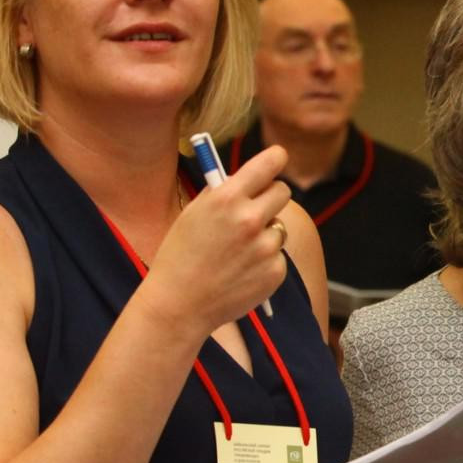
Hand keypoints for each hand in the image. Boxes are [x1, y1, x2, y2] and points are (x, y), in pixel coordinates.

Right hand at [147, 145, 291, 336]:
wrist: (179, 305)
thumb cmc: (180, 256)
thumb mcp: (194, 213)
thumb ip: (223, 192)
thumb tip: (250, 176)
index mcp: (226, 198)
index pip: (269, 163)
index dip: (275, 159)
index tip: (277, 158)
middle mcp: (250, 219)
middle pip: (283, 191)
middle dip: (270, 196)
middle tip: (256, 207)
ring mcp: (265, 247)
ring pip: (279, 226)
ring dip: (265, 233)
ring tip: (237, 250)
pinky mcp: (275, 271)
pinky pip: (278, 255)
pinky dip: (265, 260)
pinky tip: (241, 271)